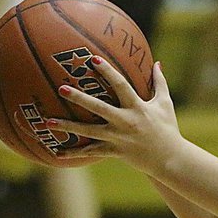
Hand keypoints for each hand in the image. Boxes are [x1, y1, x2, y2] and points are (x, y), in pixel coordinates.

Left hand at [47, 57, 181, 175]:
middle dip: (79, 98)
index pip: (120, 85)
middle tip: (61, 88)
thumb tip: (157, 63)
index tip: (93, 59)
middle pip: (98, 108)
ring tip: (48, 122)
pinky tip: (58, 152)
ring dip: (68, 127)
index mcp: (137, 107)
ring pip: (89, 131)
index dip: (107, 71)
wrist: (170, 158)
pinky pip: (92, 151)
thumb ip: (159, 82)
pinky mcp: (114, 152)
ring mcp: (118, 138)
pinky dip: (75, 153)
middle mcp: (125, 122)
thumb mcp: (165, 104)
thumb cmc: (168, 128)